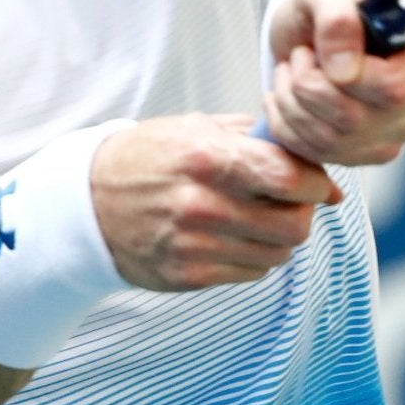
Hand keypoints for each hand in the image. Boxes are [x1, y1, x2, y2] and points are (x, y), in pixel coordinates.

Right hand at [90, 114, 340, 291]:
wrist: (87, 202)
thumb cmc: (150, 158)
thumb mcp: (196, 128)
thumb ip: (257, 141)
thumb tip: (318, 172)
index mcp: (205, 158)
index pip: (288, 177)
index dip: (315, 181)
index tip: (317, 181)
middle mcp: (200, 205)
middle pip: (293, 225)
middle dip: (303, 213)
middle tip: (292, 202)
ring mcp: (193, 246)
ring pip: (277, 254)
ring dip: (280, 237)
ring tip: (259, 218)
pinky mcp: (187, 276)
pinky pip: (250, 273)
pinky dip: (254, 256)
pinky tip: (234, 236)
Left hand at [263, 0, 404, 165]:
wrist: (308, 39)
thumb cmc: (325, 13)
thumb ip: (337, 15)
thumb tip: (344, 70)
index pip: (396, 85)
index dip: (350, 75)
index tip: (317, 51)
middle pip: (356, 116)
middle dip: (308, 85)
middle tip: (298, 56)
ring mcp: (397, 130)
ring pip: (331, 138)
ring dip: (291, 100)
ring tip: (291, 71)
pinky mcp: (368, 155)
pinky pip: (316, 153)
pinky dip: (286, 123)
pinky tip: (287, 96)